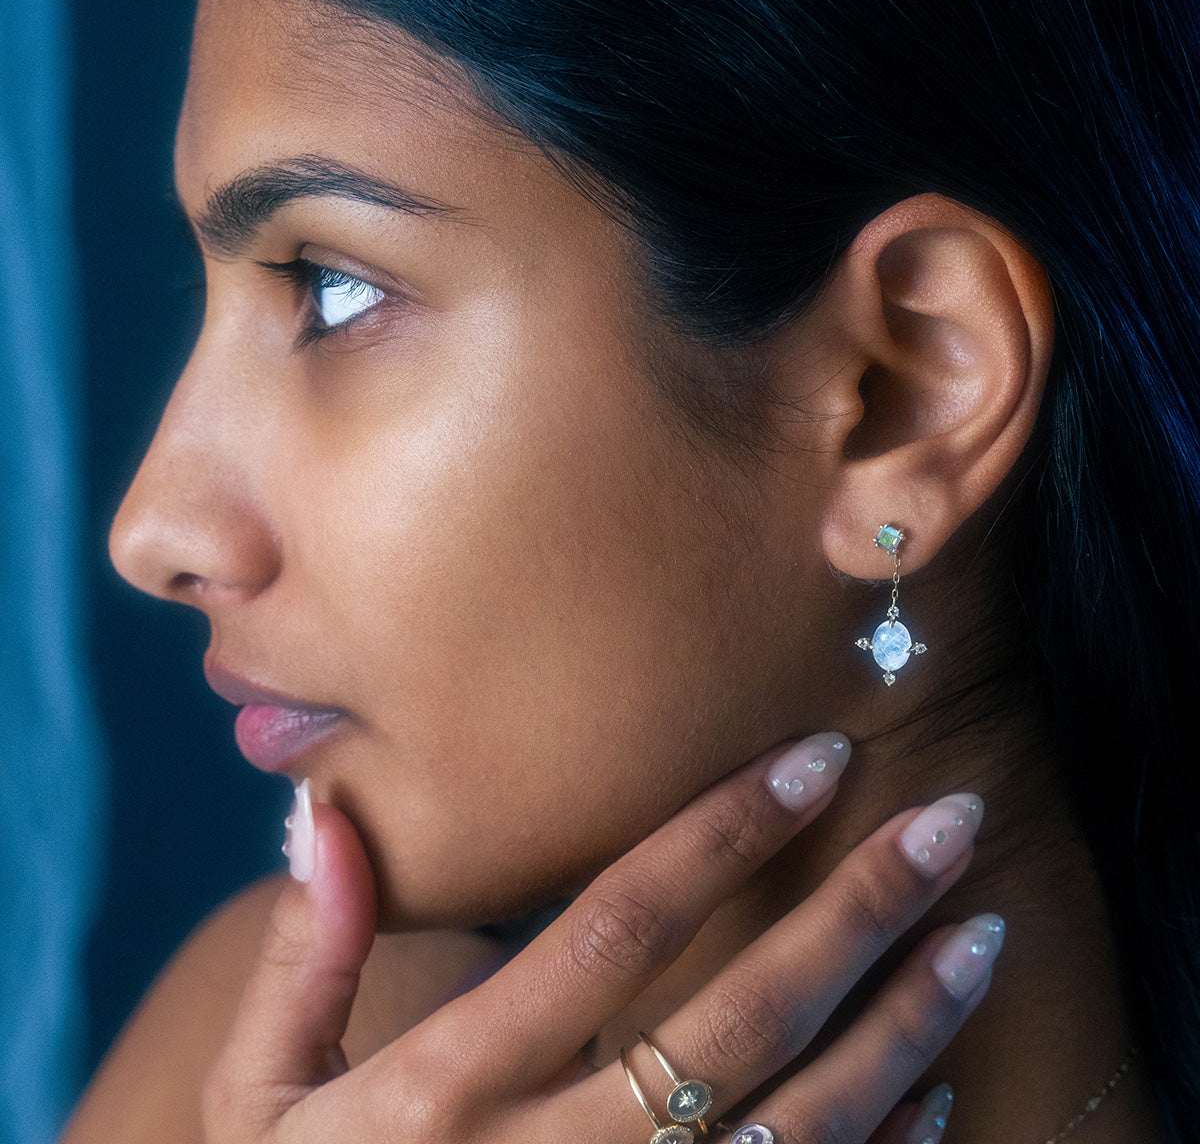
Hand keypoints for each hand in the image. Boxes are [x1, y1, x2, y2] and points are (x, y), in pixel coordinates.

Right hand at [203, 732, 995, 1143]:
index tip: (815, 757)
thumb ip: (298, 962)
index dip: (720, 832)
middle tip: (954, 824)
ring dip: (905, 1026)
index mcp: (446, 1091)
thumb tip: (325, 814)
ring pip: (798, 1126)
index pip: (612, 927)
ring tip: (984, 936)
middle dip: (857, 911)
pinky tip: (938, 1086)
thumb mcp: (252, 1103)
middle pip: (739, 1019)